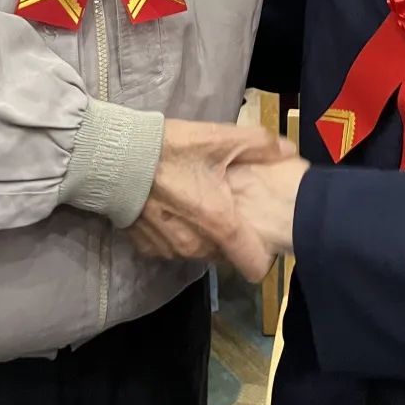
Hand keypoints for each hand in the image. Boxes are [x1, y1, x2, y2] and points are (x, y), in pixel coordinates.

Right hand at [126, 119, 296, 282]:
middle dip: (230, 235)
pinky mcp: (146, 247)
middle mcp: (196, 246)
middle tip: (226, 204)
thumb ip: (259, 144)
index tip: (260, 232)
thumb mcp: (218, 138)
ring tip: (196, 202)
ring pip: (199, 251)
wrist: (114, 158)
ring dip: (202, 233)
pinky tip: (171, 207)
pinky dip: (175, 232)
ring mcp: (169, 250)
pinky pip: (172, 247)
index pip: (254, 266)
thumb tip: (289, 151)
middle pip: (226, 254)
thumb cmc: (170, 149)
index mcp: (220, 224)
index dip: (262, 252)